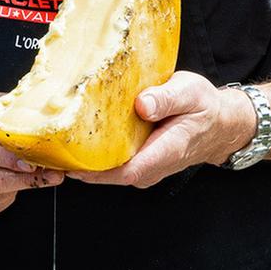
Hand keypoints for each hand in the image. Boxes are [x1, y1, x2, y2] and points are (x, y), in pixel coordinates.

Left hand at [66, 71, 254, 187]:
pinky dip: (94, 155)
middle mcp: (152, 166)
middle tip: (50, 148)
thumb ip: (167, 98)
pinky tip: (77, 139)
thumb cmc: (205, 107)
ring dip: (84, 161)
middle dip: (79, 166)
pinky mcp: (139, 161)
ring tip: (56, 143)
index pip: (124, 171)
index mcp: (164, 151)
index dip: (94, 171)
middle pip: (109, 176)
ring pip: (109, 172)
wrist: (220, 123)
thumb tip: (142, 104)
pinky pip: (113, 164)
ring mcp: (145, 167)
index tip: (68, 160)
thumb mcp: (190, 93)